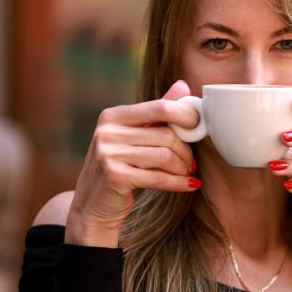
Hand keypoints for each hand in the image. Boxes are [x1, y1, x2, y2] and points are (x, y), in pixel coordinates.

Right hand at [65, 81, 199, 246]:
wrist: (93, 206)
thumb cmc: (119, 168)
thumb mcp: (134, 137)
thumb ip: (157, 112)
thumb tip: (183, 85)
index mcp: (113, 116)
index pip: (159, 107)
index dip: (185, 116)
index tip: (198, 128)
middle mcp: (107, 131)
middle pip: (165, 134)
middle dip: (185, 151)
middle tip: (192, 162)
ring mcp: (107, 153)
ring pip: (164, 155)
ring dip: (183, 168)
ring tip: (188, 174)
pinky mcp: (114, 176)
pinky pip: (158, 177)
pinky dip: (178, 183)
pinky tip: (189, 186)